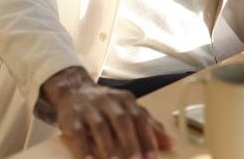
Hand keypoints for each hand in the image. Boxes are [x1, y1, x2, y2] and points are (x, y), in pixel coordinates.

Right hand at [42, 66, 173, 158]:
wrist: (74, 90)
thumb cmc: (106, 105)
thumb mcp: (129, 110)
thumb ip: (149, 126)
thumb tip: (171, 143)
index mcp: (125, 100)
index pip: (139, 118)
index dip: (146, 138)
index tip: (152, 157)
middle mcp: (108, 101)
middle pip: (121, 120)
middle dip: (130, 142)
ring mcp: (89, 108)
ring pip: (100, 126)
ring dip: (108, 146)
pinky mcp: (72, 118)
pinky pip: (79, 133)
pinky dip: (84, 148)